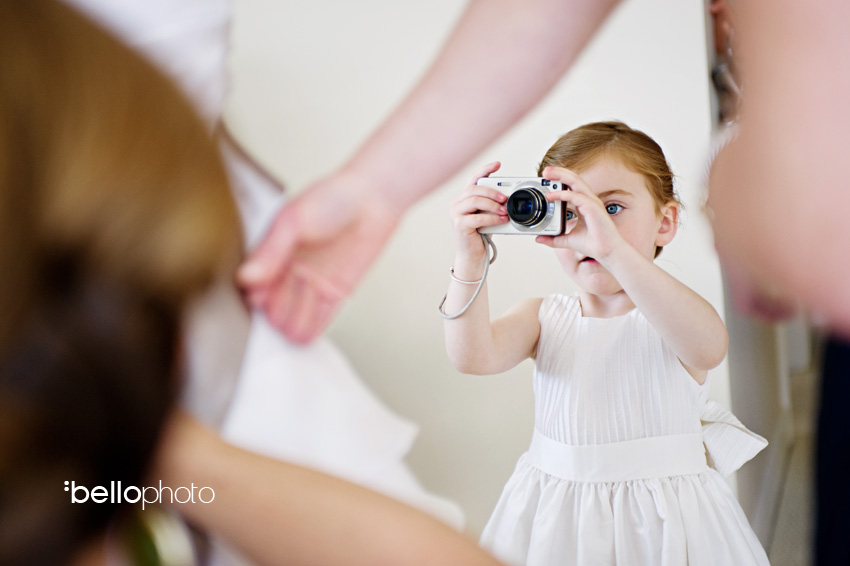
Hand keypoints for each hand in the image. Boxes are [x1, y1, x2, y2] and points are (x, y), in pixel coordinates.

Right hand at [237, 170, 399, 343]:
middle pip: (274, 304)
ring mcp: (313, 283)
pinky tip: (303, 336)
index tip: (256, 301)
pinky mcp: (336, 291)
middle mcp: (291, 270)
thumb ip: (270, 251)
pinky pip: (321, 317)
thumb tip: (247, 276)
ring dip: (292, 323)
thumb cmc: (332, 198)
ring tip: (291, 326)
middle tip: (275, 315)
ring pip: (296, 315)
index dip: (254, 295)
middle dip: (274, 313)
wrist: (373, 197)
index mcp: (274, 252)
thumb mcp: (292, 220)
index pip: (255, 284)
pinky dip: (312, 328)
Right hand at [449, 161, 506, 264]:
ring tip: (505, 210)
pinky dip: (492, 218)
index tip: (497, 164)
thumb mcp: (488, 215)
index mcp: (463, 198)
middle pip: (474, 189)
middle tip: (506, 197)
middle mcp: (456, 204)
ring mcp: (456, 214)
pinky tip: (502, 220)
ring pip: (475, 200)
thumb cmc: (481, 235)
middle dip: (492, 191)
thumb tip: (508, 195)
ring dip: (493, 204)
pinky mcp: (459, 225)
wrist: (473, 256)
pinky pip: (478, 217)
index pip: (473, 179)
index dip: (484, 170)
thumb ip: (492, 204)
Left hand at [534, 166, 624, 261]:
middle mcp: (588, 200)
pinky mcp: (593, 208)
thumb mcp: (566, 241)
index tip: (546, 179)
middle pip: (573, 180)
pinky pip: (576, 196)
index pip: (571, 186)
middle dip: (559, 173)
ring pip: (576, 182)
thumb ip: (553, 239)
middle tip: (544, 171)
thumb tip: (538, 238)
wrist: (606, 252)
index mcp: (583, 204)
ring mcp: (591, 202)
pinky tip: (551, 195)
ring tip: (547, 174)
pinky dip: (563, 194)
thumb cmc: (593, 244)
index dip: (560, 180)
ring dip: (561, 176)